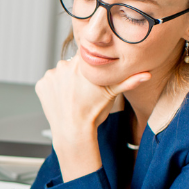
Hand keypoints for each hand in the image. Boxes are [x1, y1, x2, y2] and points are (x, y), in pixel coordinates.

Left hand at [35, 59, 151, 180]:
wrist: (74, 132)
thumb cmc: (94, 113)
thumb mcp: (112, 94)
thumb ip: (129, 81)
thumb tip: (147, 74)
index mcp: (82, 63)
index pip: (85, 57)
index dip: (89, 68)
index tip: (90, 79)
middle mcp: (64, 65)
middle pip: (71, 66)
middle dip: (76, 76)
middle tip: (82, 92)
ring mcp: (50, 75)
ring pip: (59, 74)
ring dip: (64, 82)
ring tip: (72, 97)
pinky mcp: (41, 85)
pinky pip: (48, 84)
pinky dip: (53, 90)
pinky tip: (62, 100)